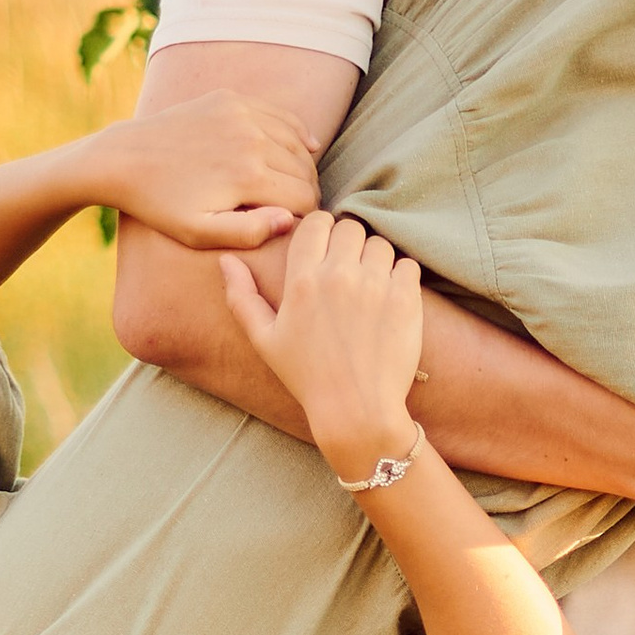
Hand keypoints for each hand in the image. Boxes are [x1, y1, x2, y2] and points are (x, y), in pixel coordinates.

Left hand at [92, 92, 317, 253]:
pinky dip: (296, 131)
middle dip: (307, 190)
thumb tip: (289, 220)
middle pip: (304, 170)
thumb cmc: (160, 204)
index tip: (296, 225)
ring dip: (302, 165)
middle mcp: (252, 139)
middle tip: (297, 206)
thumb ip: (248, 234)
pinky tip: (304, 146)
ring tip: (296, 183)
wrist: (123, 159)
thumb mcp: (199, 233)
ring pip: (297, 142)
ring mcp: (242, 113)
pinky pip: (280, 115)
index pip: (305, 198)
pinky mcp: (231, 99)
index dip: (306, 216)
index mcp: (249, 176)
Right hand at [222, 212, 423, 483]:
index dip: (323, 229)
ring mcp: (374, 286)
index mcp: (302, 281)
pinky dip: (402, 277)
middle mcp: (338, 276)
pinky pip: (408, 266)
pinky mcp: (405, 300)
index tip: (327, 247)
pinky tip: (391, 301)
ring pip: (380, 245)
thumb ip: (242, 297)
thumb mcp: (264, 341)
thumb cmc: (307, 378)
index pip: (316, 222)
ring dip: (376, 260)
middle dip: (350, 244)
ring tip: (371, 289)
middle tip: (349, 272)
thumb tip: (226, 260)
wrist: (356, 411)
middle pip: (350, 228)